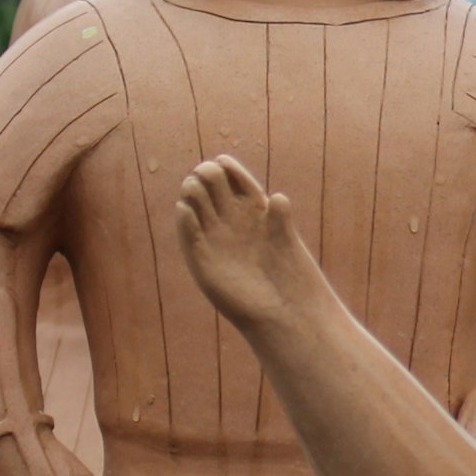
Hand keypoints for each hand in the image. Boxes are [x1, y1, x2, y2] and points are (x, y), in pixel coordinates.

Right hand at [173, 155, 321, 333]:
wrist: (282, 312)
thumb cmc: (290, 277)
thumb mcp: (285, 242)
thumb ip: (279, 220)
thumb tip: (278, 198)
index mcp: (252, 209)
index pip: (233, 178)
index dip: (227, 168)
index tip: (224, 163)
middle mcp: (230, 220)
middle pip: (210, 185)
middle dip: (206, 174)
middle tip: (209, 176)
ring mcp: (214, 238)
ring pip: (195, 204)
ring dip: (191, 192)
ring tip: (194, 189)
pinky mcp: (202, 260)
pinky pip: (188, 234)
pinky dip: (185, 221)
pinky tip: (185, 210)